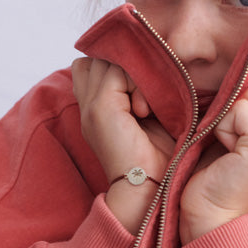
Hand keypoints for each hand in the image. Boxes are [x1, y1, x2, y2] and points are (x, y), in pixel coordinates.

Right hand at [72, 57, 174, 231]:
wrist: (150, 189)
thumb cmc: (160, 157)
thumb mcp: (151, 117)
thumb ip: (142, 92)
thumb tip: (155, 62)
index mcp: (96, 109)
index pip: (93, 64)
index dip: (118, 65)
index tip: (143, 86)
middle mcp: (88, 106)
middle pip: (99, 58)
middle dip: (126, 66)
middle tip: (147, 94)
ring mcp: (91, 107)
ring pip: (108, 61)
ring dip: (133, 73)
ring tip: (146, 104)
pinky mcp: (100, 108)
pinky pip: (117, 71)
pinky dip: (137, 83)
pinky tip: (145, 110)